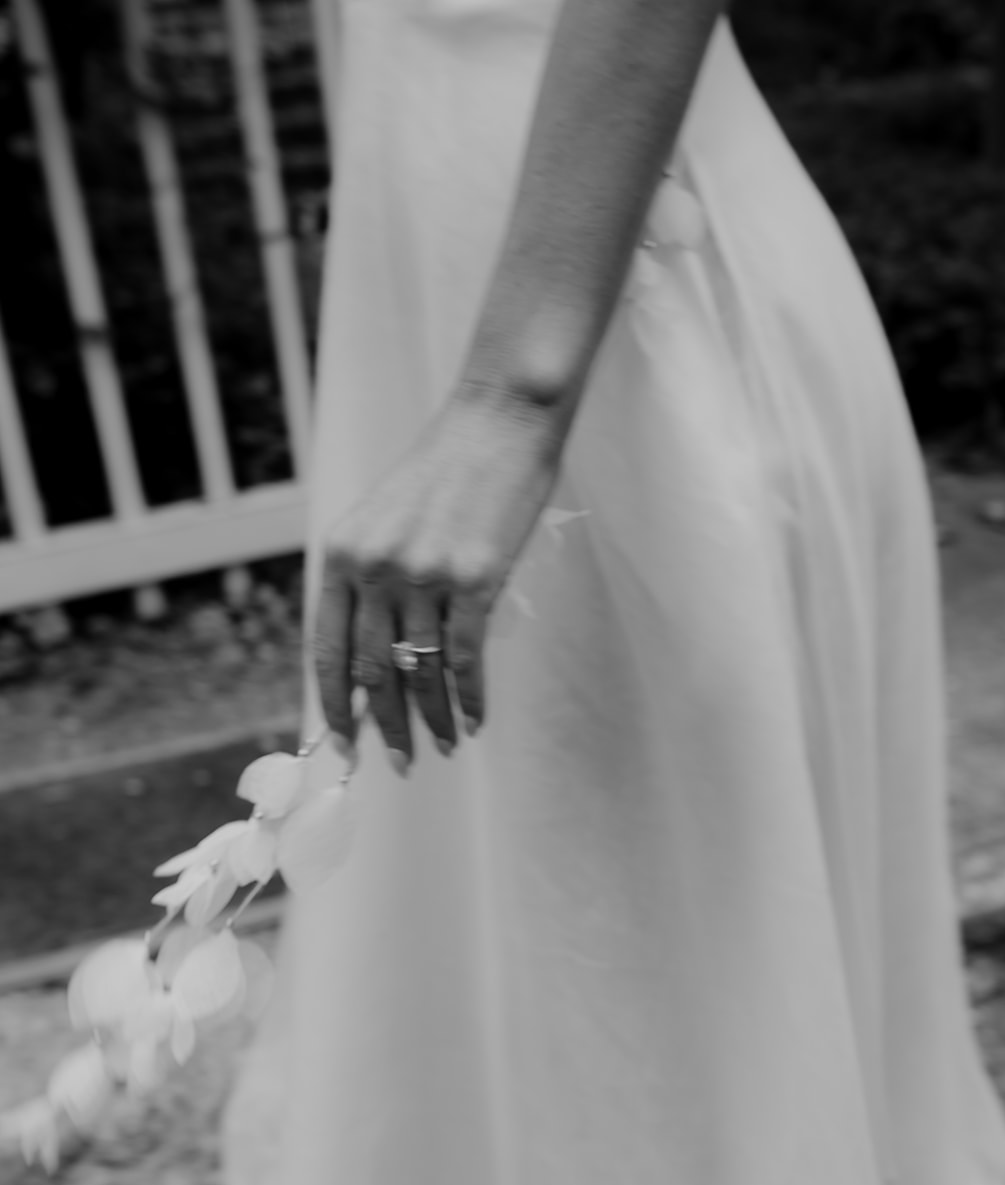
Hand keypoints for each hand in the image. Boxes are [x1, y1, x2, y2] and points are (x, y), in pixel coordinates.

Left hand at [313, 392, 559, 770]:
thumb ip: (368, 580)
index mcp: (341, 554)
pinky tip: (476, 718)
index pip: (326, 649)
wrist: (498, 423)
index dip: (333, 705)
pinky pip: (466, 658)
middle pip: (372, 671)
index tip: (343, 744)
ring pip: (421, 671)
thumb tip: (372, 660)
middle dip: (385, 725)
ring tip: (445, 746)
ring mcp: (425, 574)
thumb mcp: (382, 519)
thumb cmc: (444, 472)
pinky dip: (471, 696)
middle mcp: (375, 567)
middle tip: (399, 761)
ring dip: (433, 719)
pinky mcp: (475, 578)